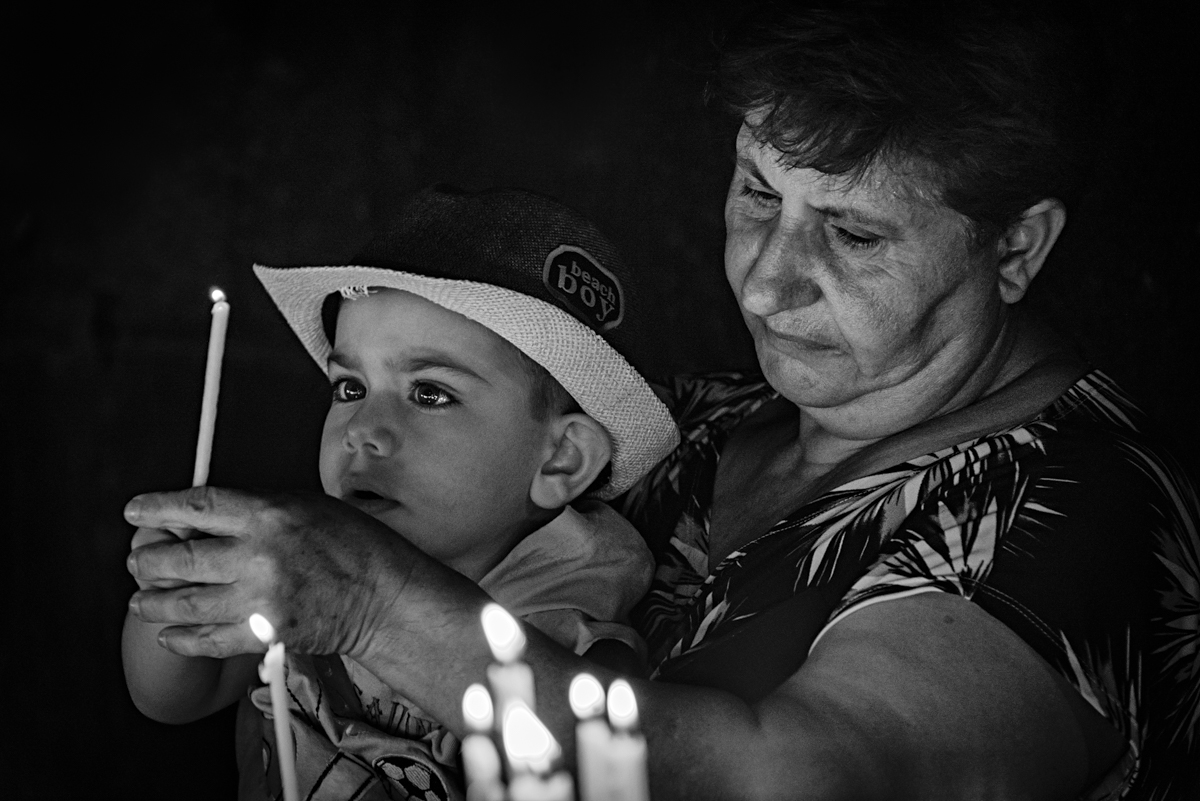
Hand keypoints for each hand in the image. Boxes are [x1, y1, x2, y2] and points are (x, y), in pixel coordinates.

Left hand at [124, 486, 425, 658]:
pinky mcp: (265, 634)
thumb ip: (255, 509)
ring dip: (155, 604)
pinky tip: (172, 634)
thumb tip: (205, 516)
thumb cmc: (352, 545)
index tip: (135, 513)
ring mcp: (259, 598)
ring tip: (142, 602)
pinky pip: (208, 640)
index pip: (194, 507)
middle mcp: (258, 554)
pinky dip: (183, 639)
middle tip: (138, 564)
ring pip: (184, 604)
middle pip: (178, 559)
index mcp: (267, 514)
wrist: (385, 594)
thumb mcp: (304, 505)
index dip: (156, 509)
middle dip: (147, 563)